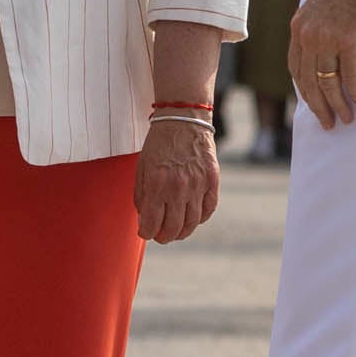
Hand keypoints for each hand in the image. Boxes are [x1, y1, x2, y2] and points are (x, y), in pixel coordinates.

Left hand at [135, 116, 220, 243]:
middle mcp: (179, 187)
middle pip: (172, 228)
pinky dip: (200, 219)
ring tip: (176, 231)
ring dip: (182, 232)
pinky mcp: (212, 180)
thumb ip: (142, 195)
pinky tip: (192, 218)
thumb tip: (144, 218)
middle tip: (160, 236)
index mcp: (157, 183)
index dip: (146, 233)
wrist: (184, 119)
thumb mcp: (142, 167)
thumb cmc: (159, 144)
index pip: (152, 223)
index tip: (145, 232)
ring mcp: (198, 185)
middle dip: (163, 237)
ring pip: (192, 223)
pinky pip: (208, 210)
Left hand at [287, 0, 355, 129]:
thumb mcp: (324, 6)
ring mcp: (328, 39)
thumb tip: (327, 51)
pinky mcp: (350, 41)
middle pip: (309, 82)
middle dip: (318, 107)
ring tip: (347, 119)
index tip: (313, 105)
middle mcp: (308, 35)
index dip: (304, 91)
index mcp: (299, 27)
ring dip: (337, 105)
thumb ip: (320, 28)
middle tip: (328, 124)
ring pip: (328, 84)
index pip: (296, 68)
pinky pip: (351, 77)